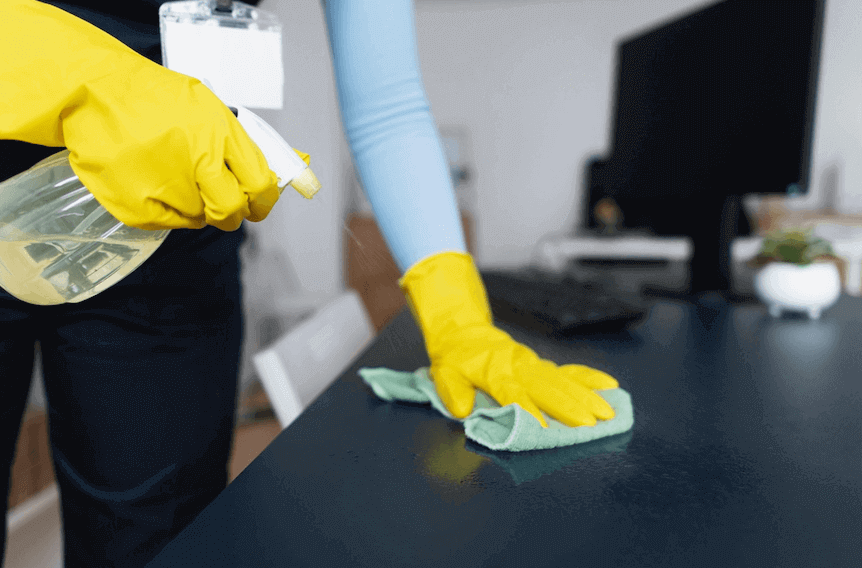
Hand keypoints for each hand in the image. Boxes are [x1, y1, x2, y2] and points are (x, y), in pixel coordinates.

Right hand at [2, 0, 280, 230]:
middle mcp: (196, 161)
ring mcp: (165, 186)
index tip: (260, 203)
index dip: (264, 200)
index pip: (261, 184)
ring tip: (174, 178)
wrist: (91, 92)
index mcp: (219, 132)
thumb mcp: (208, 107)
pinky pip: (170, 224)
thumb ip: (245, 143)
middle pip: (232, 210)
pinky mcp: (138, 206)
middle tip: (223, 203)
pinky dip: (168, 210)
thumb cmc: (153, 99)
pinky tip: (153, 183)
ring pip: (201, 219)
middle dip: (234, 212)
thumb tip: (292, 168)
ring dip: (196, 207)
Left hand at [399, 252, 618, 427]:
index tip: (544, 427)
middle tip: (591, 422)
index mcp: (494, 372)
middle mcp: (519, 367)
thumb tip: (462, 410)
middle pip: (547, 388)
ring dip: (586, 395)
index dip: (528, 410)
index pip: (513, 393)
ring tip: (607, 410)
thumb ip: (453, 391)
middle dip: (570, 405)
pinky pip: (567, 371)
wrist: (464, 331)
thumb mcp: (444, 373)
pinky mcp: (540, 364)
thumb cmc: (455, 357)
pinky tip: (609, 386)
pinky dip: (588, 378)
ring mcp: (533, 365)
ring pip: (562, 380)